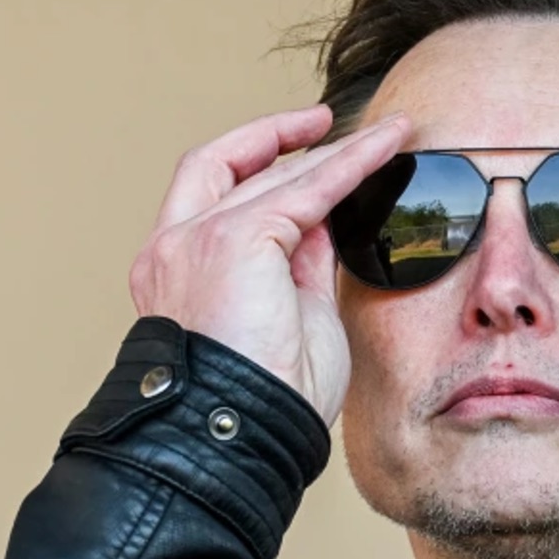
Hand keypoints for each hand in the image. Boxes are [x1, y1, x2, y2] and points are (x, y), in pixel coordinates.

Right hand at [129, 106, 410, 423]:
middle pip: (226, 168)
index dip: (256, 167)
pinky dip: (350, 161)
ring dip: (327, 150)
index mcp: (176, 274)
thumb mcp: (288, 318)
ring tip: (383, 136)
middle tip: (327, 124)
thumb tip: (322, 223)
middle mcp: (172, 248)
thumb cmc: (264, 401)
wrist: (236, 433)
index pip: (213, 198)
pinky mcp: (234, 238)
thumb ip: (297, 266)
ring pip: (267, 173)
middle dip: (279, 141)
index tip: (300, 149)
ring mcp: (195, 240)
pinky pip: (305, 186)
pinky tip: (386, 146)